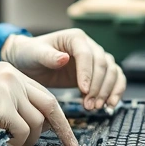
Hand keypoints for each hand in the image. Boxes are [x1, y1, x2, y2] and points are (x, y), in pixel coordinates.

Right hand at [0, 62, 77, 145]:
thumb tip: (34, 122)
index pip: (44, 93)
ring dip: (31, 139)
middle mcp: (12, 77)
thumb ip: (12, 99)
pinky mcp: (0, 107)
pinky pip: (23, 130)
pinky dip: (19, 142)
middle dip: (62, 127)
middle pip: (49, 104)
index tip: (66, 130)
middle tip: (70, 143)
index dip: (56, 115)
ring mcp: (7, 90)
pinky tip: (7, 143)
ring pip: (37, 121)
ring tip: (17, 144)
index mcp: (11, 72)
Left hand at [1, 29, 126, 110]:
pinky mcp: (96, 73)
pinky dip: (115, 91)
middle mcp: (89, 46)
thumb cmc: (30, 54)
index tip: (83, 90)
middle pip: (103, 65)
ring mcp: (95, 59)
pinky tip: (110, 104)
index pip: (86, 55)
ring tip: (97, 107)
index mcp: (75, 38)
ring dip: (108, 91)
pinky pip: (114, 79)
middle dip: (98, 87)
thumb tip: (65, 58)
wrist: (29, 62)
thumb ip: (49, 56)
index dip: (87, 73)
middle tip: (89, 105)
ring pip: (112, 72)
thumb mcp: (35, 54)